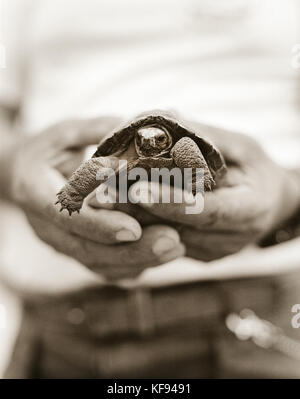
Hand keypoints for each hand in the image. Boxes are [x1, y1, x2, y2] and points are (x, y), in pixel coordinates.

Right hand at [4, 118, 183, 278]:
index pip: (65, 215)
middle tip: (172, 242)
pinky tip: (162, 257)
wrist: (25, 177)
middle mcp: (45, 226)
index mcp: (35, 191)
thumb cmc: (48, 151)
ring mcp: (61, 243)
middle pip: (86, 248)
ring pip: (98, 263)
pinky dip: (133, 265)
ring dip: (138, 260)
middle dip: (130, 250)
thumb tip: (141, 126)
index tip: (134, 228)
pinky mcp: (75, 251)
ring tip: (176, 249)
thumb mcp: (64, 132)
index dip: (98, 224)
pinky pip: (103, 268)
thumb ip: (96, 130)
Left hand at [92, 123, 299, 260]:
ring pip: (163, 237)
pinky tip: (113, 205)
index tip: (137, 189)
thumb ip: (207, 137)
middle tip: (100, 194)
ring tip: (97, 198)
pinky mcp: (196, 253)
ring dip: (129, 217)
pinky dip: (138, 221)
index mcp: (249, 212)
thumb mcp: (242, 146)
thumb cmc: (256, 168)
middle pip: (176, 228)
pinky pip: (163, 238)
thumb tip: (165, 119)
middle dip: (136, 211)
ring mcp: (211, 251)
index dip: (170, 201)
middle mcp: (230, 239)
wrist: (269, 202)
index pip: (205, 212)